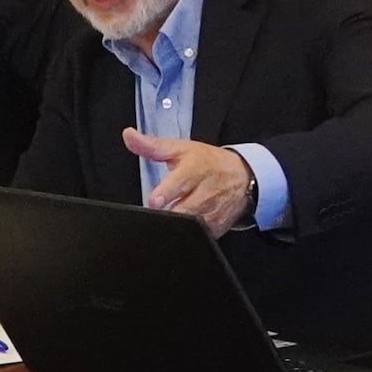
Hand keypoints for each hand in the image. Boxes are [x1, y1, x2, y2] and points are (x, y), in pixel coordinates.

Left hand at [121, 128, 258, 233]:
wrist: (242, 176)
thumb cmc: (208, 162)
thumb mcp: (181, 149)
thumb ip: (152, 146)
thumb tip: (128, 135)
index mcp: (196, 169)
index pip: (181, 182)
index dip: (166, 193)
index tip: (154, 201)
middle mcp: (207, 191)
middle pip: (185, 210)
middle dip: (168, 214)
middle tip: (155, 215)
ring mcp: (213, 211)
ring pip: (192, 226)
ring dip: (176, 226)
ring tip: (165, 222)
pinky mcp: (216, 227)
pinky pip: (198, 236)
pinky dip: (186, 234)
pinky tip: (178, 229)